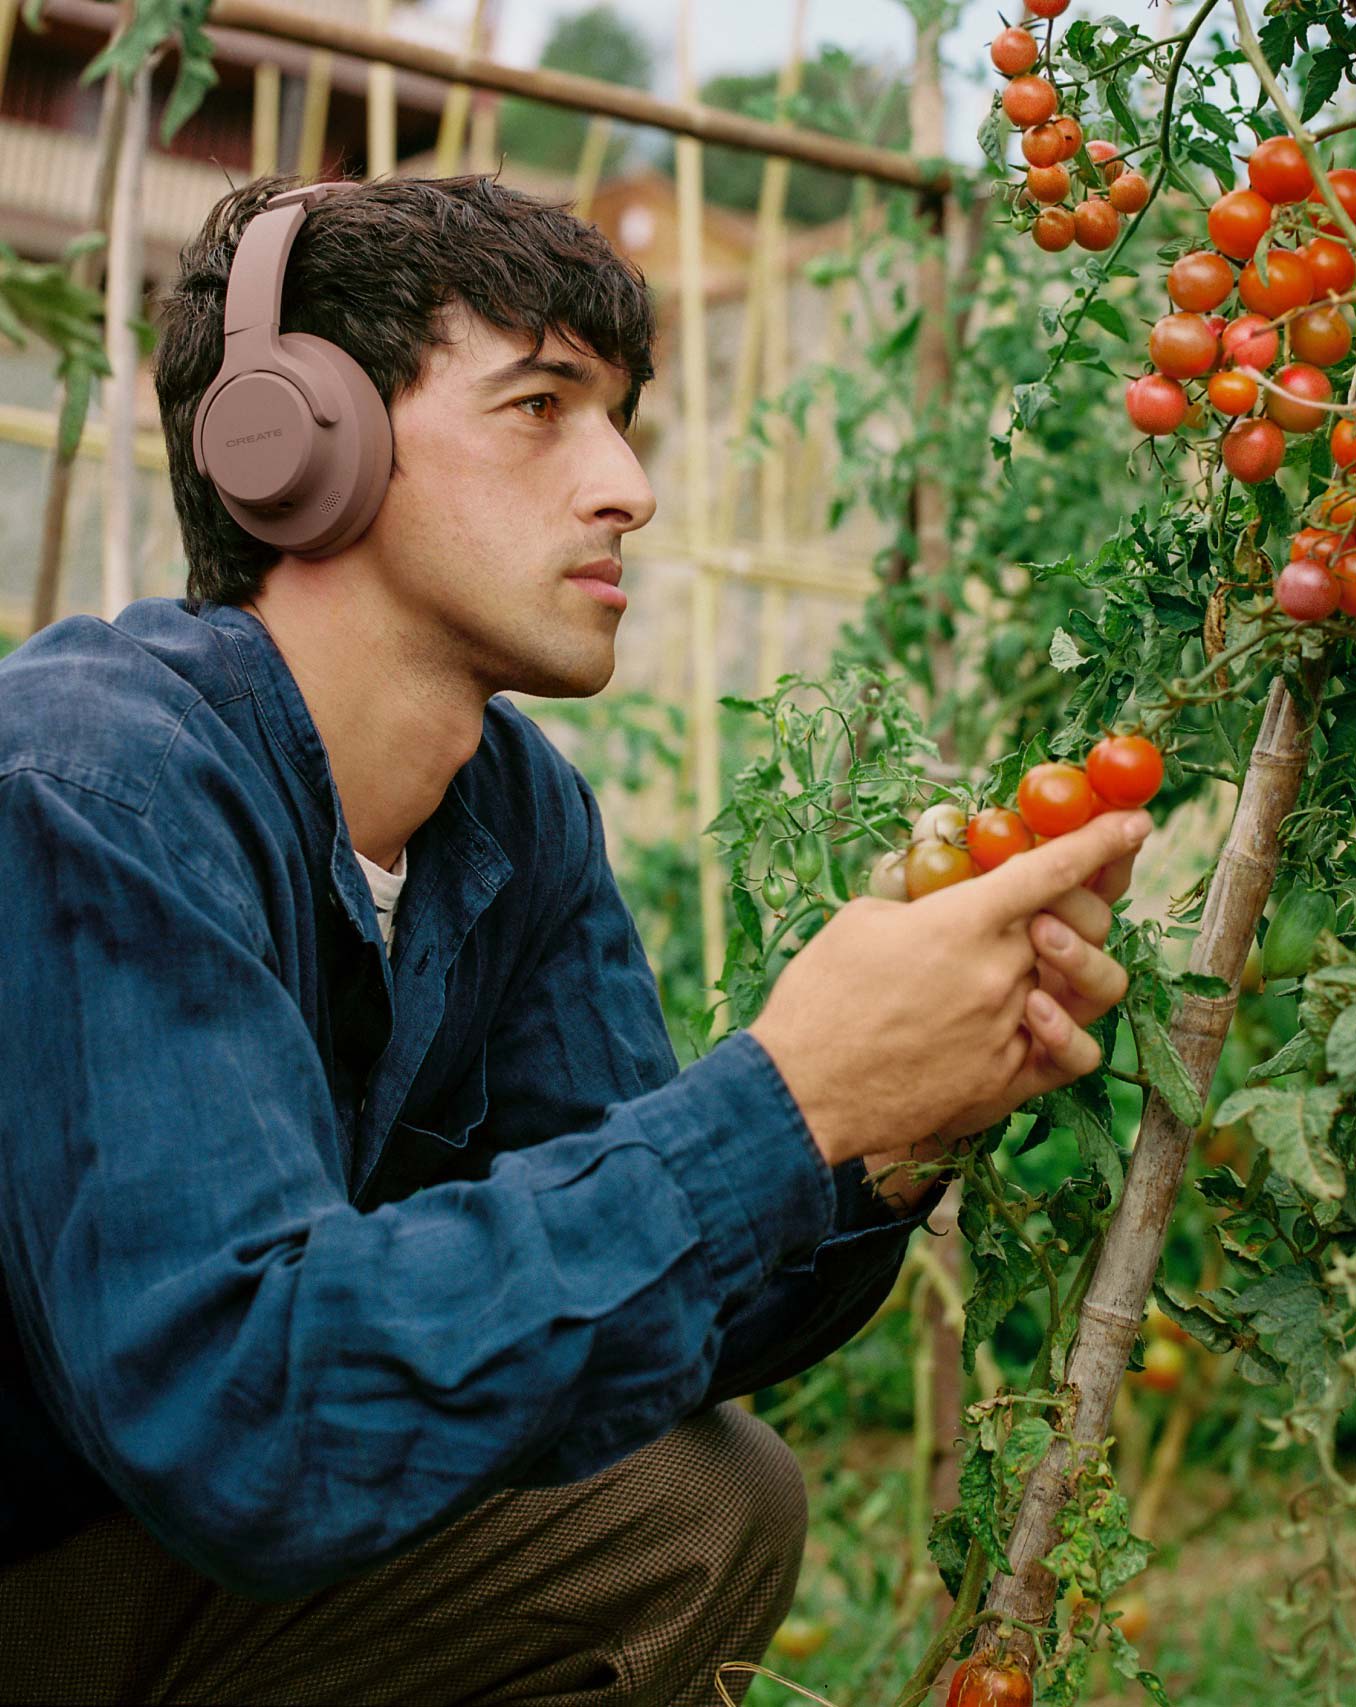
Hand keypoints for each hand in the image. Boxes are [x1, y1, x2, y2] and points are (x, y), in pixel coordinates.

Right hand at [748, 809, 1152, 1185]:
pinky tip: (1038, 1017)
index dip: (1101, 840)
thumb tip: (944, 890)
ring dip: (1082, 960)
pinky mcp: (1008, 1080)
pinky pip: (1076, 1053)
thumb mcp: (861, 921)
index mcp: (961, 921)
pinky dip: (1070, 1031)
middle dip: (1081, 900)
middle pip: (1080, 920)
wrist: (803, 1093)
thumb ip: (919, 899)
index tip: (1134, 820)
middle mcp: (999, 972)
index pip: (1053, 868)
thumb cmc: (819, 999)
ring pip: (1093, 984)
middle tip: (1052, 903)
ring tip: (1044, 958)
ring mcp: (1009, 1028)